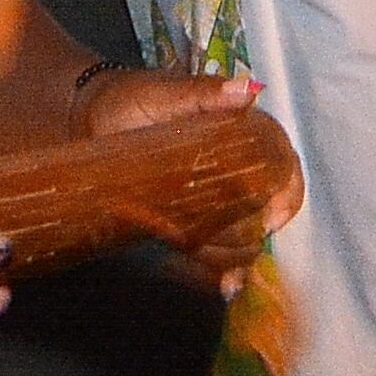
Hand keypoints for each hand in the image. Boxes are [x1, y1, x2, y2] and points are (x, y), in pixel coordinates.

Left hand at [72, 67, 295, 287]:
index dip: (287, 197)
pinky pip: (217, 251)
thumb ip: (206, 92)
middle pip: (267, 212)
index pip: (285, 169)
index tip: (271, 219)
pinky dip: (222, 272)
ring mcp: (216, 200)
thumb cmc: (130, 99)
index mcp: (246, 134)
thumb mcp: (166, 94)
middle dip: (252, 233)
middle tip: (223, 241)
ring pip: (244, 237)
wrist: (89, 121)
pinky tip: (222, 285)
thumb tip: (248, 90)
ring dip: (233, 255)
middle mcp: (239, 170)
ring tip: (208, 259)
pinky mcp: (193, 222)